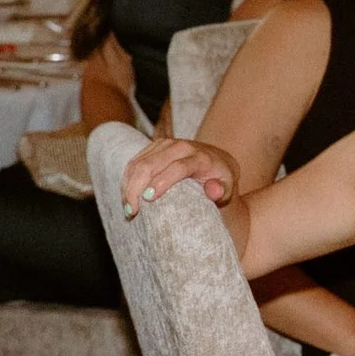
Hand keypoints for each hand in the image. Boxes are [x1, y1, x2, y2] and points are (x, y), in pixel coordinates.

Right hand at [119, 136, 242, 216]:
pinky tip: (127, 196)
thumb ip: (221, 190)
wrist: (217, 159)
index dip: (162, 183)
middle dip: (137, 187)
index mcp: (200, 157)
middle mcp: (181, 147)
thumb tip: (213, 191)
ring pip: (139, 163)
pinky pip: (135, 162)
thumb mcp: (227, 187)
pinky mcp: (154, 146)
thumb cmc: (221, 178)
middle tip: (131, 211)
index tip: (148, 199)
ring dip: (129, 185)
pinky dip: (127, 179)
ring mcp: (165, 144)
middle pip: (151, 164)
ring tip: (127, 207)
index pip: (178, 168)